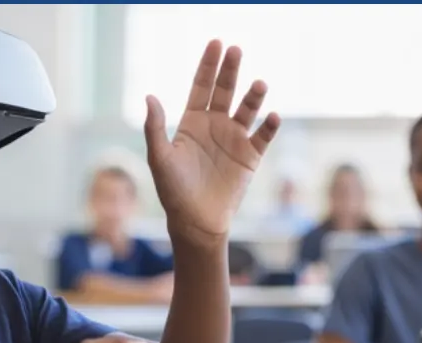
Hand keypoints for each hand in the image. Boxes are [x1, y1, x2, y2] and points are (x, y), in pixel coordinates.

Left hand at [143, 40, 280, 244]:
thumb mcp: (160, 158)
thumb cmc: (173, 191)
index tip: (216, 43)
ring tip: (259, 84)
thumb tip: (149, 96)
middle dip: (230, 70)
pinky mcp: (250, 155)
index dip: (208, 66)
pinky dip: (269, 126)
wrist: (195, 221)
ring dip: (253, 96)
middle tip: (235, 49)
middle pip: (224, 91)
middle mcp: (215, 125)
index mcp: (192, 123)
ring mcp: (234, 138)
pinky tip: (271, 116)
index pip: (201, 87)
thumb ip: (155, 128)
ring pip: (247, 109)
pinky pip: (263, 136)